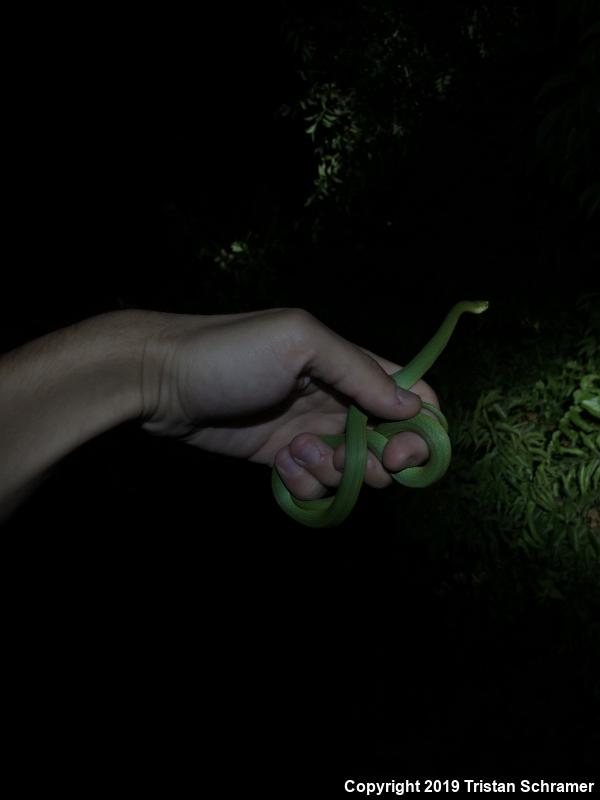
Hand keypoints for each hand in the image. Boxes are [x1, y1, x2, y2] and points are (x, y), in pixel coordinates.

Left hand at [141, 308, 439, 500]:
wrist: (161, 381)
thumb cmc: (230, 352)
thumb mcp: (298, 342)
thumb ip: (357, 369)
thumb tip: (412, 406)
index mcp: (346, 363)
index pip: (409, 393)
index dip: (421, 424)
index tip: (407, 450)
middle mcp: (335, 398)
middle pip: (389, 439)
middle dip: (383, 459)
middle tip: (361, 464)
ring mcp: (308, 430)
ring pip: (354, 468)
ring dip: (338, 472)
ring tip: (299, 454)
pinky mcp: (282, 458)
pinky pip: (317, 483)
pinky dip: (307, 482)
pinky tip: (281, 465)